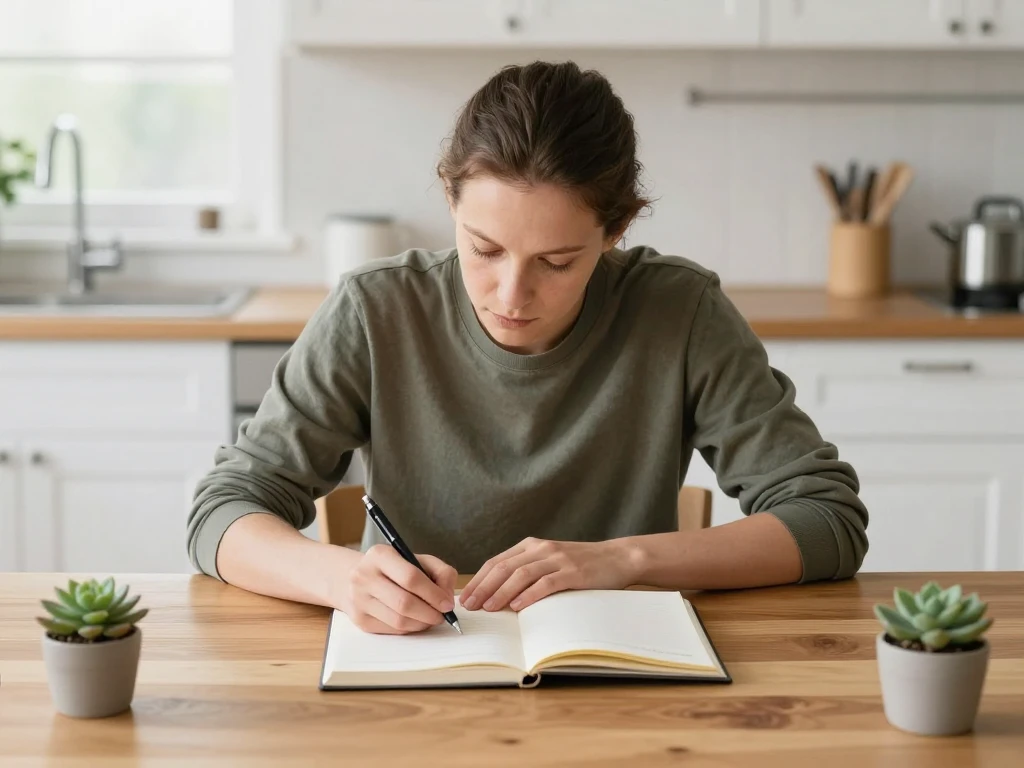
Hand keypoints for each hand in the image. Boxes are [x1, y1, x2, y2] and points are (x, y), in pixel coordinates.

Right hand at [340, 545, 456, 633]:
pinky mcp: (360, 619)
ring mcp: (359, 600)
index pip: (411, 577)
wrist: (355, 577)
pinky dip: (410, 628)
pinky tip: (415, 621)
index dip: (433, 594)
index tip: (447, 604)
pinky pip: (392, 630)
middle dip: (429, 613)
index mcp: (380, 555)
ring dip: (421, 623)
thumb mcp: (416, 559)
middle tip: (442, 616)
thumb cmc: (393, 568)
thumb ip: (440, 572)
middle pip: (404, 603)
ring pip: (399, 621)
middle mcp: (364, 576)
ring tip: (431, 618)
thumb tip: (447, 597)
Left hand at [460, 537, 638, 612]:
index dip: (479, 580)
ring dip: (502, 592)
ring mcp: (558, 559)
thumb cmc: (581, 565)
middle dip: (484, 587)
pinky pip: (547, 583)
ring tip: (489, 607)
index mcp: (532, 546)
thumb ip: (527, 572)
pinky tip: (518, 605)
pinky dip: (530, 594)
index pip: (496, 562)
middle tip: (470, 605)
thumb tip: (496, 595)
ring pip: (522, 574)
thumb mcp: (550, 562)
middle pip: (504, 567)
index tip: (465, 597)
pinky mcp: (573, 572)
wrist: (617, 558)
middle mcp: (542, 549)